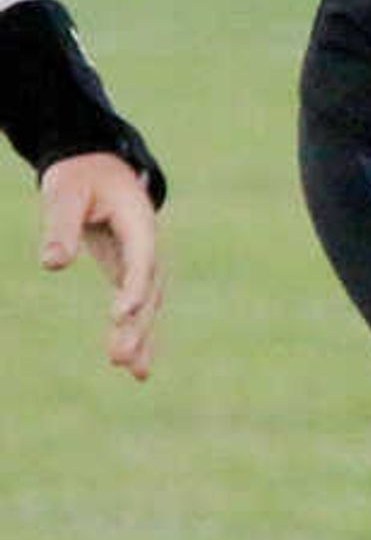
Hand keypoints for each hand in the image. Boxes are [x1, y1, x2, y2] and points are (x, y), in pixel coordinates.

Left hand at [38, 150, 161, 380]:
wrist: (97, 168)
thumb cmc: (79, 178)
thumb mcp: (64, 195)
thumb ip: (61, 227)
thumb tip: (52, 264)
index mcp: (139, 221)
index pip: (141, 258)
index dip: (134, 286)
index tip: (121, 315)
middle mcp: (149, 246)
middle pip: (149, 290)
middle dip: (138, 324)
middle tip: (120, 355)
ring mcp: (143, 263)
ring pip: (148, 305)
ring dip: (141, 336)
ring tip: (133, 372)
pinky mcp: (131, 275)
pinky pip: (139, 309)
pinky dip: (138, 335)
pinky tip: (136, 369)